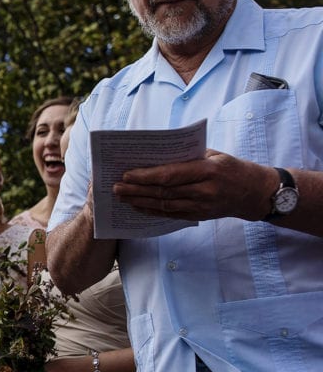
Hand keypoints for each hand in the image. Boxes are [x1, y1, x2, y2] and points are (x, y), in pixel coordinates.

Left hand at [113, 150, 272, 221]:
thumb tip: (155, 156)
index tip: (127, 174)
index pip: (171, 175)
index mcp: (208, 171)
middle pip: (163, 192)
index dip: (146, 176)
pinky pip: (171, 215)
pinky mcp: (199, 216)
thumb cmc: (231, 167)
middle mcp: (204, 191)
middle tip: (115, 187)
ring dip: (140, 202)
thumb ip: (188, 156)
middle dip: (136, 190)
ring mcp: (202, 206)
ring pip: (165, 206)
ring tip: (121, 197)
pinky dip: (152, 211)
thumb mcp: (214, 155)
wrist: (256, 193)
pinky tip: (138, 207)